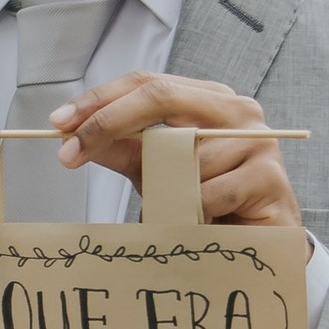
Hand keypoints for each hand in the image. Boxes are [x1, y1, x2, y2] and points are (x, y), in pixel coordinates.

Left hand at [47, 71, 302, 228]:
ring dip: (163, 191)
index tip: (59, 124)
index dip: (101, 101)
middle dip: (109, 122)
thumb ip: (122, 149)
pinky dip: (192, 213)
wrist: (260, 246)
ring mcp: (258, 140)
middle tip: (71, 152)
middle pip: (161, 97)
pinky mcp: (269, 178)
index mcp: (209, 99)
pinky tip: (203, 223)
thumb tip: (72, 134)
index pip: (147, 83)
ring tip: (178, 212)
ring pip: (181, 156)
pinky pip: (206, 193)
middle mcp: (236, 110)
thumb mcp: (155, 172)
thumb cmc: (208, 203)